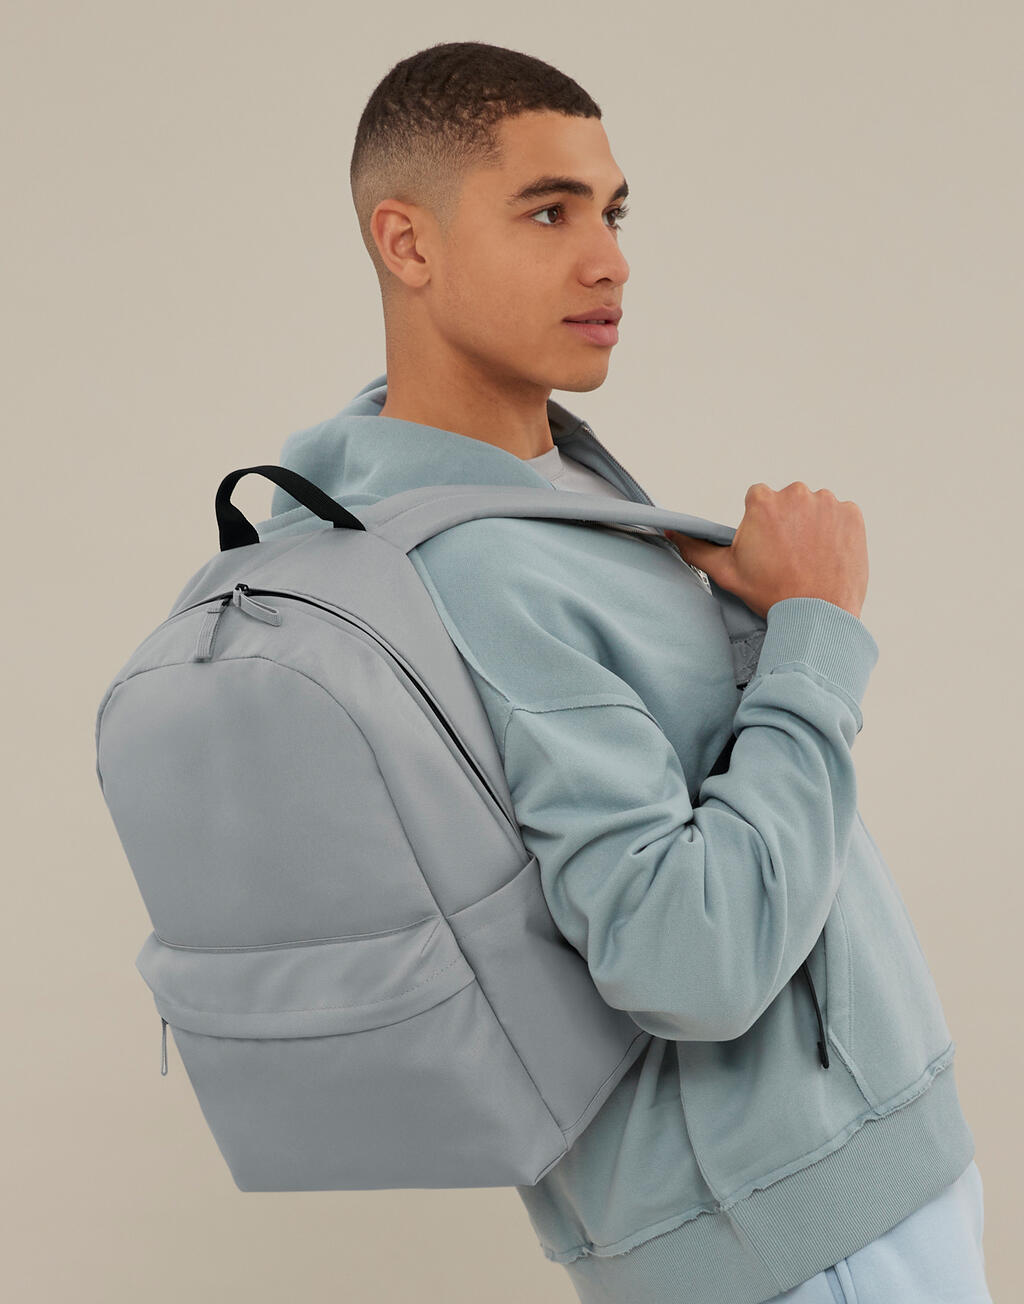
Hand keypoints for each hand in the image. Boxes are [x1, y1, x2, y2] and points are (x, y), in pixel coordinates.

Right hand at [666, 481, 868, 621]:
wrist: (818, 615)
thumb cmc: (771, 594)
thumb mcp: (726, 572)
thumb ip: (696, 548)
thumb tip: (672, 533)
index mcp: (763, 501)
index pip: (759, 501)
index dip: (760, 526)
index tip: (766, 548)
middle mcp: (796, 493)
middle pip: (787, 502)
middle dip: (787, 523)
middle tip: (787, 557)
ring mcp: (828, 503)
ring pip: (814, 508)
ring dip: (812, 526)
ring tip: (809, 559)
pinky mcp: (853, 514)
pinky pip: (841, 516)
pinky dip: (836, 532)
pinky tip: (827, 556)